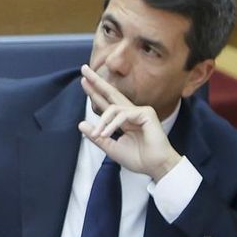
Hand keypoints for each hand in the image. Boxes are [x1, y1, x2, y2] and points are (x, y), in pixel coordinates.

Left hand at [78, 64, 181, 180]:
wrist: (155, 167)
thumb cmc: (138, 158)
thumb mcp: (111, 148)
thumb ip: (97, 137)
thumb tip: (80, 124)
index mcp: (123, 120)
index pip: (106, 103)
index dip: (95, 92)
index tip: (83, 81)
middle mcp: (131, 113)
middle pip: (111, 93)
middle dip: (97, 82)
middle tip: (84, 69)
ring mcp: (140, 111)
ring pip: (113, 108)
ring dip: (102, 122)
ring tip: (99, 135)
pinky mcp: (146, 113)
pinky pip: (122, 115)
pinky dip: (112, 125)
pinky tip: (106, 134)